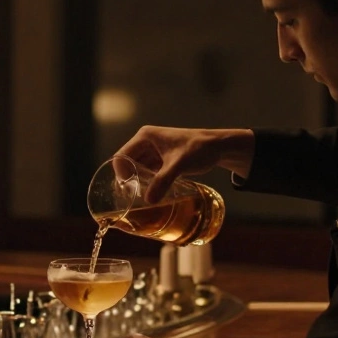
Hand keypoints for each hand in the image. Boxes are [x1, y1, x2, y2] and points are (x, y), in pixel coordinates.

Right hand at [116, 126, 253, 202]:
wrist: (217, 147)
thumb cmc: (198, 149)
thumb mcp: (179, 165)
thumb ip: (163, 181)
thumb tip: (148, 201)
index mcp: (145, 137)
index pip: (122, 156)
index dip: (120, 173)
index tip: (126, 190)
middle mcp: (145, 142)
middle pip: (127, 163)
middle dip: (128, 179)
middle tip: (130, 197)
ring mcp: (153, 150)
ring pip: (137, 168)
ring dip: (137, 181)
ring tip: (138, 198)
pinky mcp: (160, 159)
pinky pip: (147, 171)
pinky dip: (146, 181)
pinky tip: (149, 193)